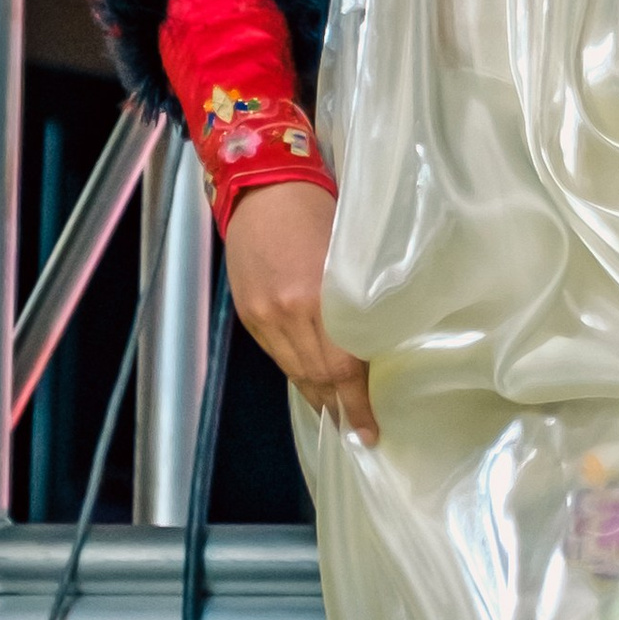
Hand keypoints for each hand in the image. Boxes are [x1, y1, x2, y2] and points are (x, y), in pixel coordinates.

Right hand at [223, 182, 376, 443]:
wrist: (263, 187)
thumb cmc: (319, 208)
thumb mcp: (348, 255)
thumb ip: (357, 302)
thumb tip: (371, 344)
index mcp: (317, 298)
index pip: (342, 368)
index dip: (356, 404)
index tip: (370, 432)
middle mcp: (285, 314)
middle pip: (316, 377)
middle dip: (338, 407)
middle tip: (358, 429)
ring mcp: (262, 317)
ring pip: (293, 372)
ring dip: (317, 396)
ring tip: (337, 414)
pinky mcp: (247, 314)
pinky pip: (275, 356)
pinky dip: (296, 372)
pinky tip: (311, 382)